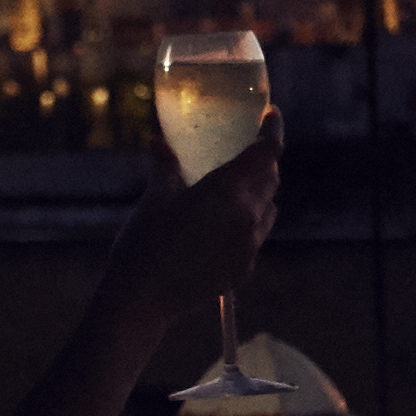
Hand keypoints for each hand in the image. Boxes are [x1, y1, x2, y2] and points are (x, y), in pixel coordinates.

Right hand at [116, 107, 279, 320]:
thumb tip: (158, 142)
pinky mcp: (245, 269)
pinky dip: (249, 223)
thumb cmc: (143, 244)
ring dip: (259, 193)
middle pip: (270, 179)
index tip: (272, 115)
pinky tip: (223, 226)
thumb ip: (165, 167)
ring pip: (268, 209)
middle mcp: (247, 217)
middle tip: (247, 150)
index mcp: (226, 191)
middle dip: (264, 160)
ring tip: (237, 190)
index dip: (273, 129)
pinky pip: (256, 237)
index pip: (266, 152)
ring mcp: (249, 246)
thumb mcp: (154, 199)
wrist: (142, 300)